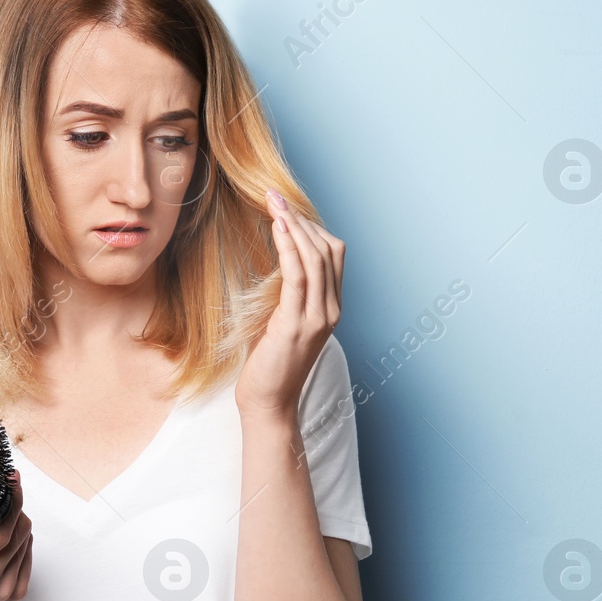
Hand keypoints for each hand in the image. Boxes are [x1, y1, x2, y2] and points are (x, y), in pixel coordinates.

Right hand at [0, 471, 33, 600]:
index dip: (11, 506)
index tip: (12, 482)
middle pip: (17, 536)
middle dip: (15, 510)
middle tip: (5, 496)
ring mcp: (2, 592)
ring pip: (25, 544)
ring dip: (17, 526)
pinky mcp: (13, 595)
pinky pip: (27, 557)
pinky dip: (20, 543)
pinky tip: (3, 540)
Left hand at [235, 188, 345, 421]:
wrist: (268, 404)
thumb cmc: (269, 365)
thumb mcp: (281, 321)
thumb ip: (286, 294)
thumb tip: (275, 263)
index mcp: (330, 309)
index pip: (333, 256)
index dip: (312, 227)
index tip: (287, 208)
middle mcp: (330, 311)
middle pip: (328, 251)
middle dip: (303, 219)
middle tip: (276, 196)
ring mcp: (317, 319)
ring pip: (315, 259)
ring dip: (295, 227)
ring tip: (274, 204)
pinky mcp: (296, 325)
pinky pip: (298, 277)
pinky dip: (289, 248)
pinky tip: (278, 229)